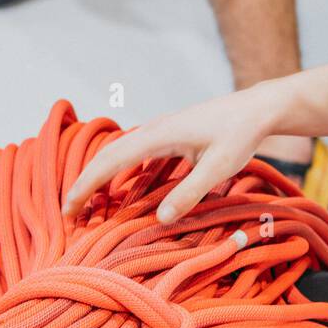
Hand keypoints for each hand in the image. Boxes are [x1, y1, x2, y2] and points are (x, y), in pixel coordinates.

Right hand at [62, 84, 284, 222]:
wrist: (258, 108)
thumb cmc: (240, 133)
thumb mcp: (219, 166)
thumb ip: (190, 192)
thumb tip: (161, 219)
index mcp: (158, 134)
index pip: (110, 161)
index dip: (86, 185)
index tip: (69, 208)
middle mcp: (153, 130)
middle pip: (108, 157)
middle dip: (86, 185)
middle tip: (70, 214)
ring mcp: (160, 132)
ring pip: (121, 157)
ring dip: (103, 180)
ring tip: (91, 207)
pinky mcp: (170, 138)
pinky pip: (138, 158)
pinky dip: (126, 176)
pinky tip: (125, 194)